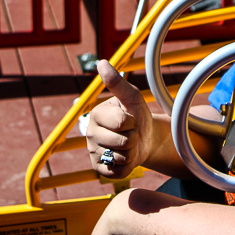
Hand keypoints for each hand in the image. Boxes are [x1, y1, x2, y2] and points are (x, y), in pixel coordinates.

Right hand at [87, 60, 152, 177]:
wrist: (144, 139)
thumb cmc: (137, 115)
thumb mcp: (132, 98)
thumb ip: (117, 83)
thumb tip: (101, 62)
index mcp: (96, 114)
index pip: (121, 122)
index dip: (133, 122)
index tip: (130, 118)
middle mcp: (90, 134)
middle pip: (124, 141)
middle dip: (134, 138)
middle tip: (130, 133)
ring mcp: (93, 152)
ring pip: (122, 157)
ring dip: (132, 152)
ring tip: (128, 145)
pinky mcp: (99, 169)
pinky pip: (118, 171)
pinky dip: (127, 166)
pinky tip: (124, 157)